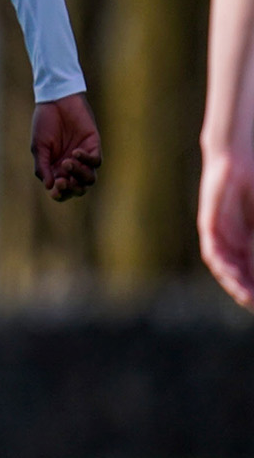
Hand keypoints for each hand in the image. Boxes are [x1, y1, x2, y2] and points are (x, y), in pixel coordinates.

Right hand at [32, 93, 99, 201]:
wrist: (57, 102)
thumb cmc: (44, 123)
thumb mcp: (39, 147)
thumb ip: (43, 167)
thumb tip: (49, 187)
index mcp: (56, 168)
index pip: (62, 190)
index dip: (60, 194)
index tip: (55, 189)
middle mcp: (71, 166)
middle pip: (78, 188)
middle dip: (71, 189)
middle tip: (62, 181)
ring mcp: (84, 157)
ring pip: (89, 179)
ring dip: (78, 175)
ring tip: (66, 162)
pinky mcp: (94, 146)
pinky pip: (95, 162)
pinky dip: (86, 161)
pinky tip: (75, 152)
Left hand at [201, 148, 253, 308]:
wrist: (239, 159)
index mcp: (248, 242)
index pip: (251, 272)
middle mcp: (232, 243)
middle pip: (238, 274)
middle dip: (248, 291)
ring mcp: (220, 235)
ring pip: (224, 267)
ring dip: (235, 284)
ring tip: (247, 297)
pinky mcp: (208, 226)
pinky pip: (213, 251)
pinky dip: (223, 265)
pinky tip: (232, 275)